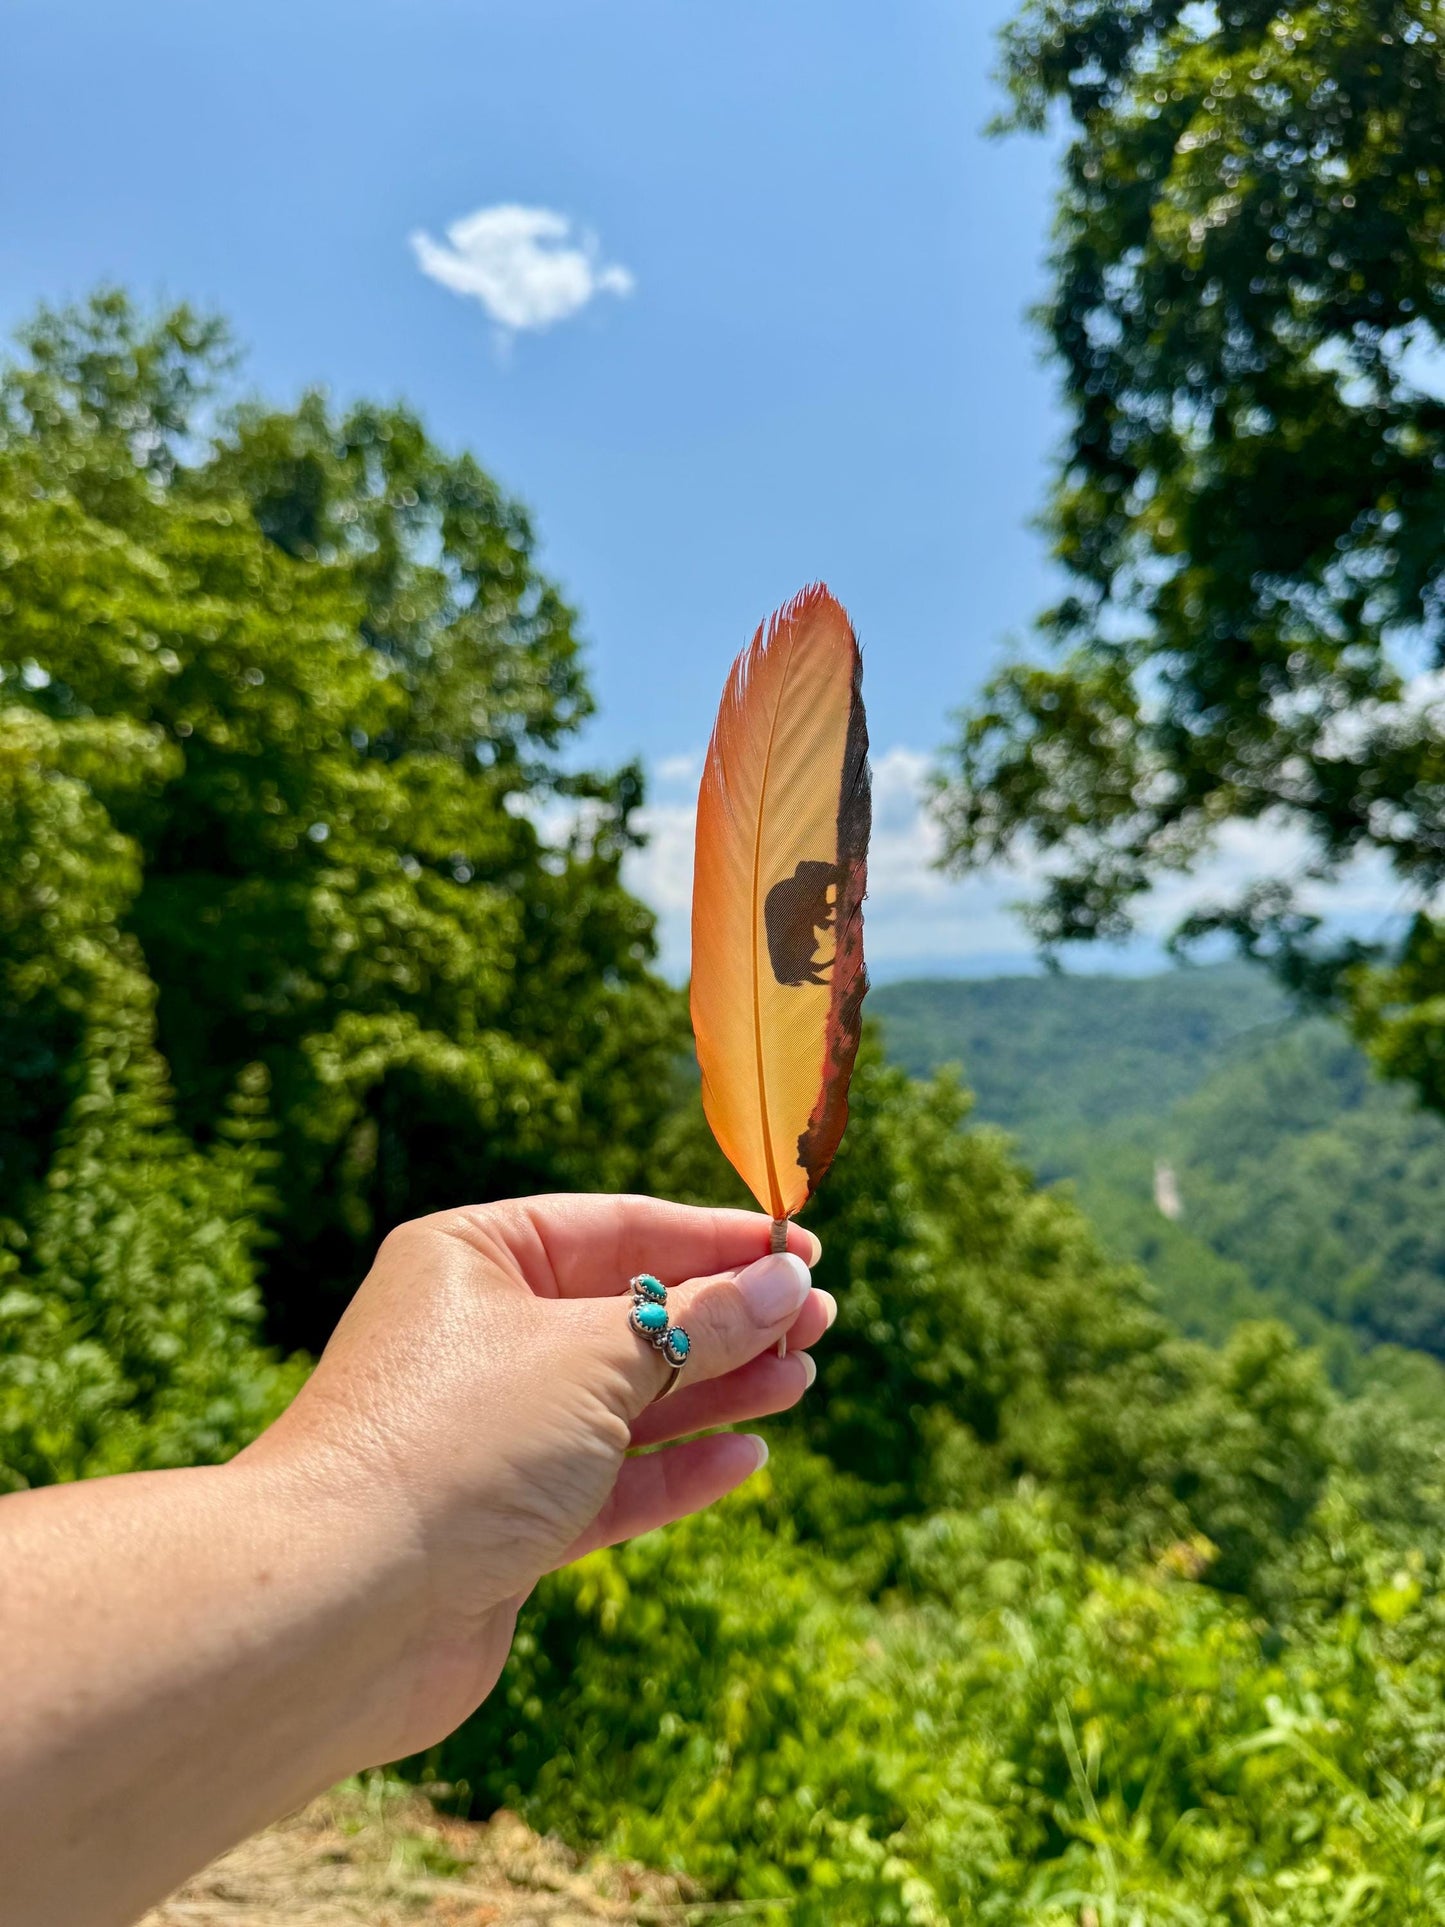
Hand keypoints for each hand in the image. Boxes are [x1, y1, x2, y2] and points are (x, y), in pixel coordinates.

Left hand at [245, 1193, 830, 1763]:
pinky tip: (746, 1455)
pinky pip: (607, 1482)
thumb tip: (786, 1281)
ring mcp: (490, 1433)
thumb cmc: (459, 1441)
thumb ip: (700, 1321)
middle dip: (725, 1317)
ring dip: (714, 1390)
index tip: (801, 1249)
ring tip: (801, 1377)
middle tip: (818, 1320)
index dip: (714, 1238)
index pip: (615, 1228)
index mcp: (473, 1260)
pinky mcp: (504, 1524)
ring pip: (625, 1401)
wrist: (339, 1606)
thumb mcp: (597, 1358)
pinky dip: (676, 1468)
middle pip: (626, 1314)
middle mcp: (476, 1337)